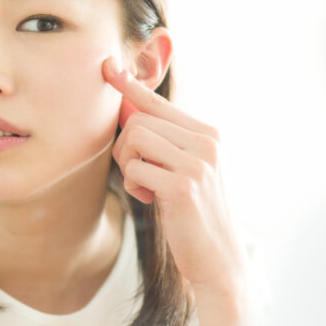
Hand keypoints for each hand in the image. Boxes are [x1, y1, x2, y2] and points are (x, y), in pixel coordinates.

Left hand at [101, 57, 245, 296]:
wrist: (218, 258)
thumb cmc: (193, 214)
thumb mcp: (183, 170)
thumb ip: (162, 142)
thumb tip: (125, 109)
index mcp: (208, 135)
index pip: (160, 103)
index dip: (130, 86)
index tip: (108, 67)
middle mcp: (207, 142)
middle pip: (140, 120)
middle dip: (125, 148)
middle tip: (138, 175)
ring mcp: (198, 163)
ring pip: (135, 138)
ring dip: (128, 164)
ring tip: (144, 186)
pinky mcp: (184, 186)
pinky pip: (136, 168)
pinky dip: (134, 185)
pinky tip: (149, 200)